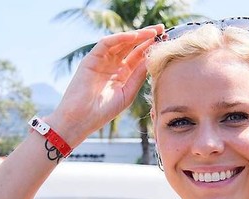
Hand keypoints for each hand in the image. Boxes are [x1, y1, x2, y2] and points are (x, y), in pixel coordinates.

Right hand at [45, 25, 163, 145]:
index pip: (138, 55)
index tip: (166, 41)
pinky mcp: (91, 58)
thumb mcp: (127, 92)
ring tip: (152, 32)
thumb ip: (139, 76)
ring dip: (136, 35)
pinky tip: (134, 36)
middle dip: (146, 36)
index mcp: (122, 73)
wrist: (81, 119)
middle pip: (131, 45)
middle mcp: (112, 64)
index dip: (151, 47)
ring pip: (120, 41)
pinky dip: (120, 38)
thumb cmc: (103, 111)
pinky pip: (106, 43)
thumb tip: (152, 59)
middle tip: (162, 28)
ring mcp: (101, 60)